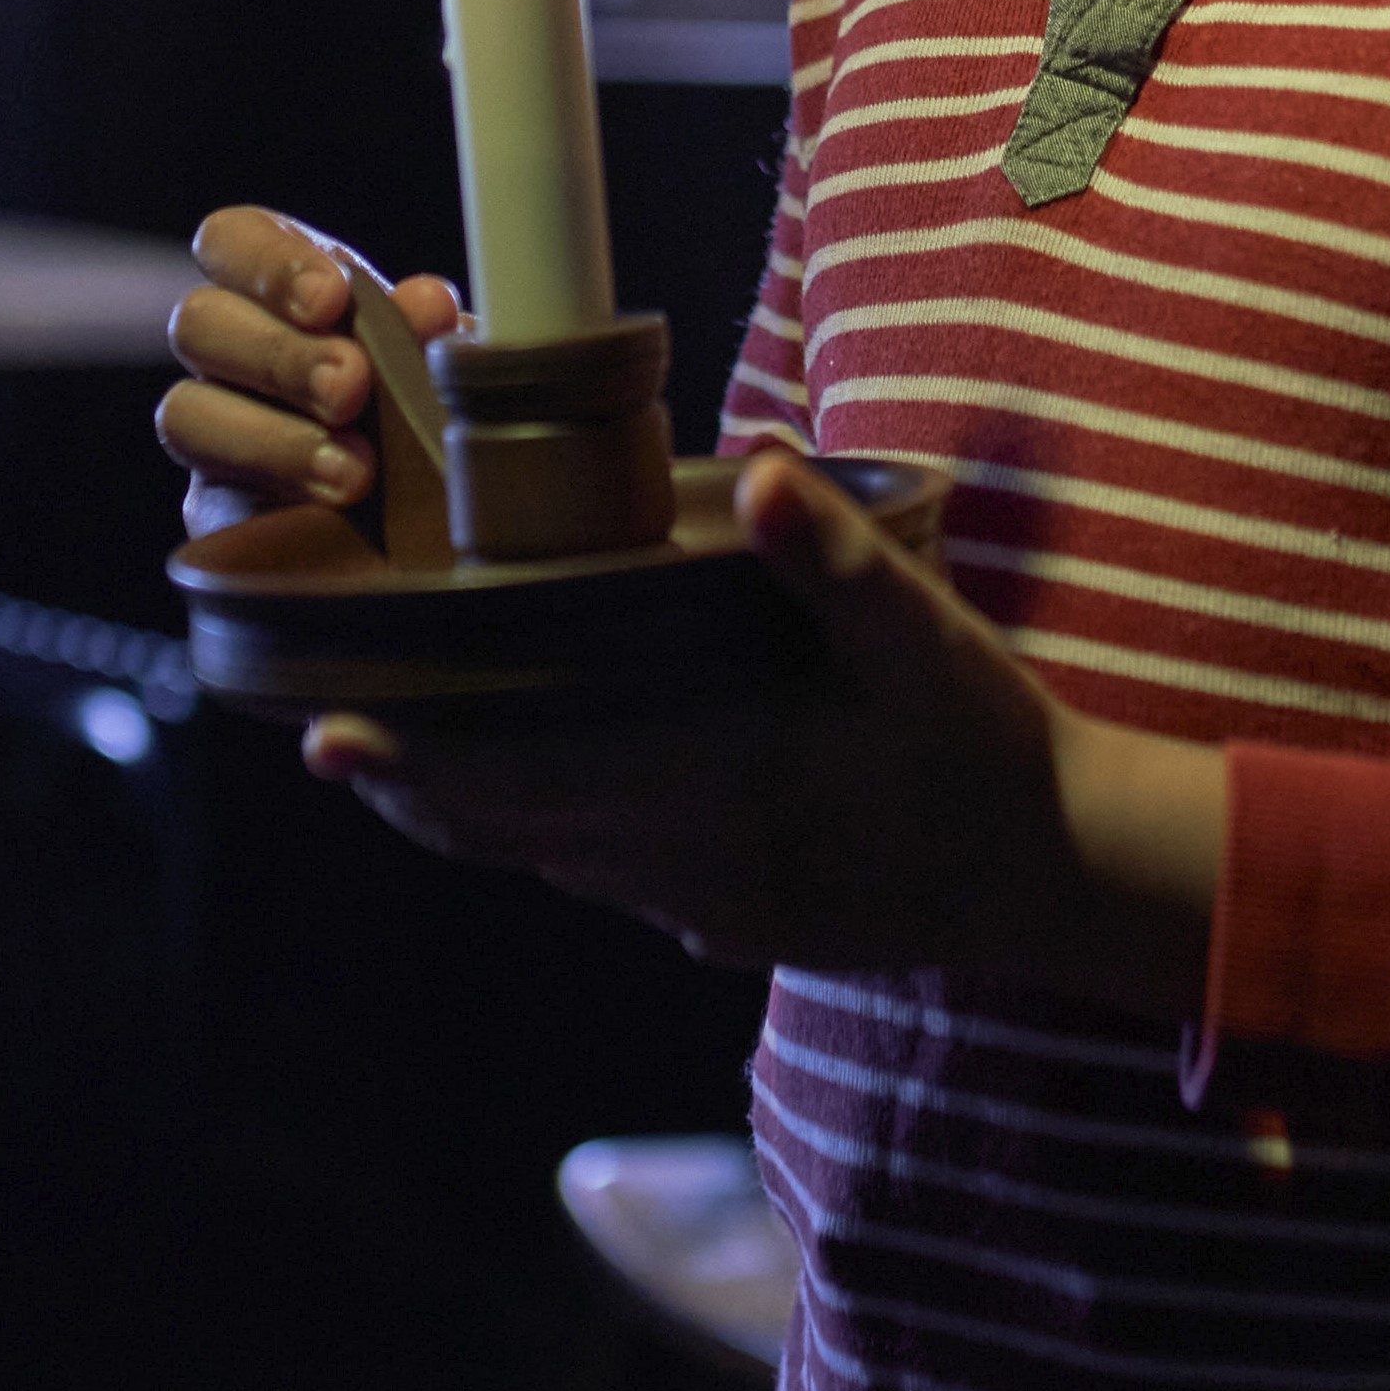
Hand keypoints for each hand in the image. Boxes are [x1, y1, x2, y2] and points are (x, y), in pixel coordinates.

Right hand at [158, 206, 460, 536]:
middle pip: (199, 322)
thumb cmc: (432, 405)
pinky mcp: (215, 511)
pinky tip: (337, 510)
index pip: (231, 240)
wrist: (439, 506)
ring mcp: (215, 433)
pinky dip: (278, 500)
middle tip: (351, 386)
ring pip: (186, 413)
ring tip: (355, 470)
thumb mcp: (441, 361)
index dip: (269, 262)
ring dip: (273, 438)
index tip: (332, 297)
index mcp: (281, 292)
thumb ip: (430, 328)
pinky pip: (209, 503)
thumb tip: (426, 304)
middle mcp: (231, 354)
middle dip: (280, 354)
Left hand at [305, 447, 1229, 1008]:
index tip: (327, 730)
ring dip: (478, 823)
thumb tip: (761, 466)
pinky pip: (621, 891)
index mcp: (712, 779)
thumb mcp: (926, 635)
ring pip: (558, 866)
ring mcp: (713, 904)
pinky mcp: (746, 925)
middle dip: (419, 789)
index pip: (529, 772)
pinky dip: (558, 853)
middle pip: (516, 830)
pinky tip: (544, 823)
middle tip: (328, 748)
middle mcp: (689, 858)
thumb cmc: (988, 740)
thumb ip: (836, 558)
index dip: (420, 757)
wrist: (1062, 872)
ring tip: (403, 779)